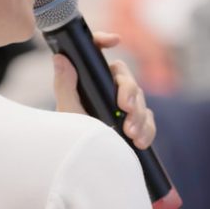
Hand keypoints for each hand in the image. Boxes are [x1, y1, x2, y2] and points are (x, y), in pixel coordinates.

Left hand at [52, 31, 155, 149]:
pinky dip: (147, 130)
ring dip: (139, 115)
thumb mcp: (67, 112)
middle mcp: (109, 90)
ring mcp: (125, 107)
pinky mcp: (137, 123)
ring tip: (130, 133)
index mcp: (91, 81)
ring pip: (141, 99)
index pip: (98, 55)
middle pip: (126, 78)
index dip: (104, 41)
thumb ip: (65, 86)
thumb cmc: (72, 139)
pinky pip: (149, 120)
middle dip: (129, 92)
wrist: (84, 168)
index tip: (115, 40)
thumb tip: (60, 58)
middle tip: (124, 108)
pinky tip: (139, 142)